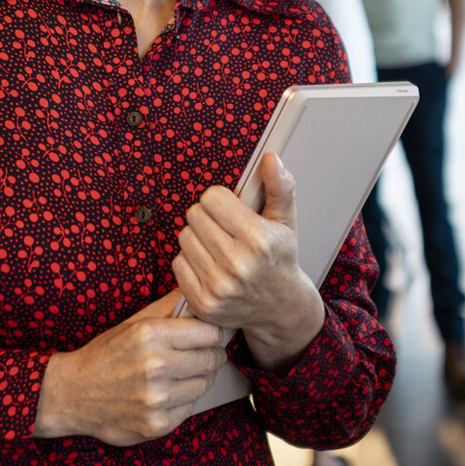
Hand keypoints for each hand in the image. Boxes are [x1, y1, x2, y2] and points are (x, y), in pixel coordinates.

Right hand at [33, 291, 225, 445]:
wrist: (72, 394)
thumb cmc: (106, 354)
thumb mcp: (134, 322)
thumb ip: (170, 307)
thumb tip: (200, 296)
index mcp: (150, 335)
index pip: (210, 333)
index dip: (212, 334)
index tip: (207, 336)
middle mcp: (155, 366)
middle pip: (212, 359)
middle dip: (211, 355)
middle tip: (201, 355)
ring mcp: (156, 398)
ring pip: (205, 384)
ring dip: (199, 378)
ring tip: (182, 374)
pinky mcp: (156, 424)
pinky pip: (190, 408)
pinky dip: (184, 400)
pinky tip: (168, 393)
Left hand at [173, 153, 324, 373]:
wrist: (280, 307)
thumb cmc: (280, 257)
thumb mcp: (286, 220)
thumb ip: (279, 186)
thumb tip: (270, 159)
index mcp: (259, 239)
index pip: (212, 198)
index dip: (221, 200)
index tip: (232, 211)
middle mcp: (237, 264)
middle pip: (195, 215)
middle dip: (209, 217)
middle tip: (225, 228)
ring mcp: (218, 286)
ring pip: (185, 237)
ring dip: (198, 237)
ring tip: (218, 246)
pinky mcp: (203, 302)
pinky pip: (178, 263)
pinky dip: (191, 260)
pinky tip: (210, 264)